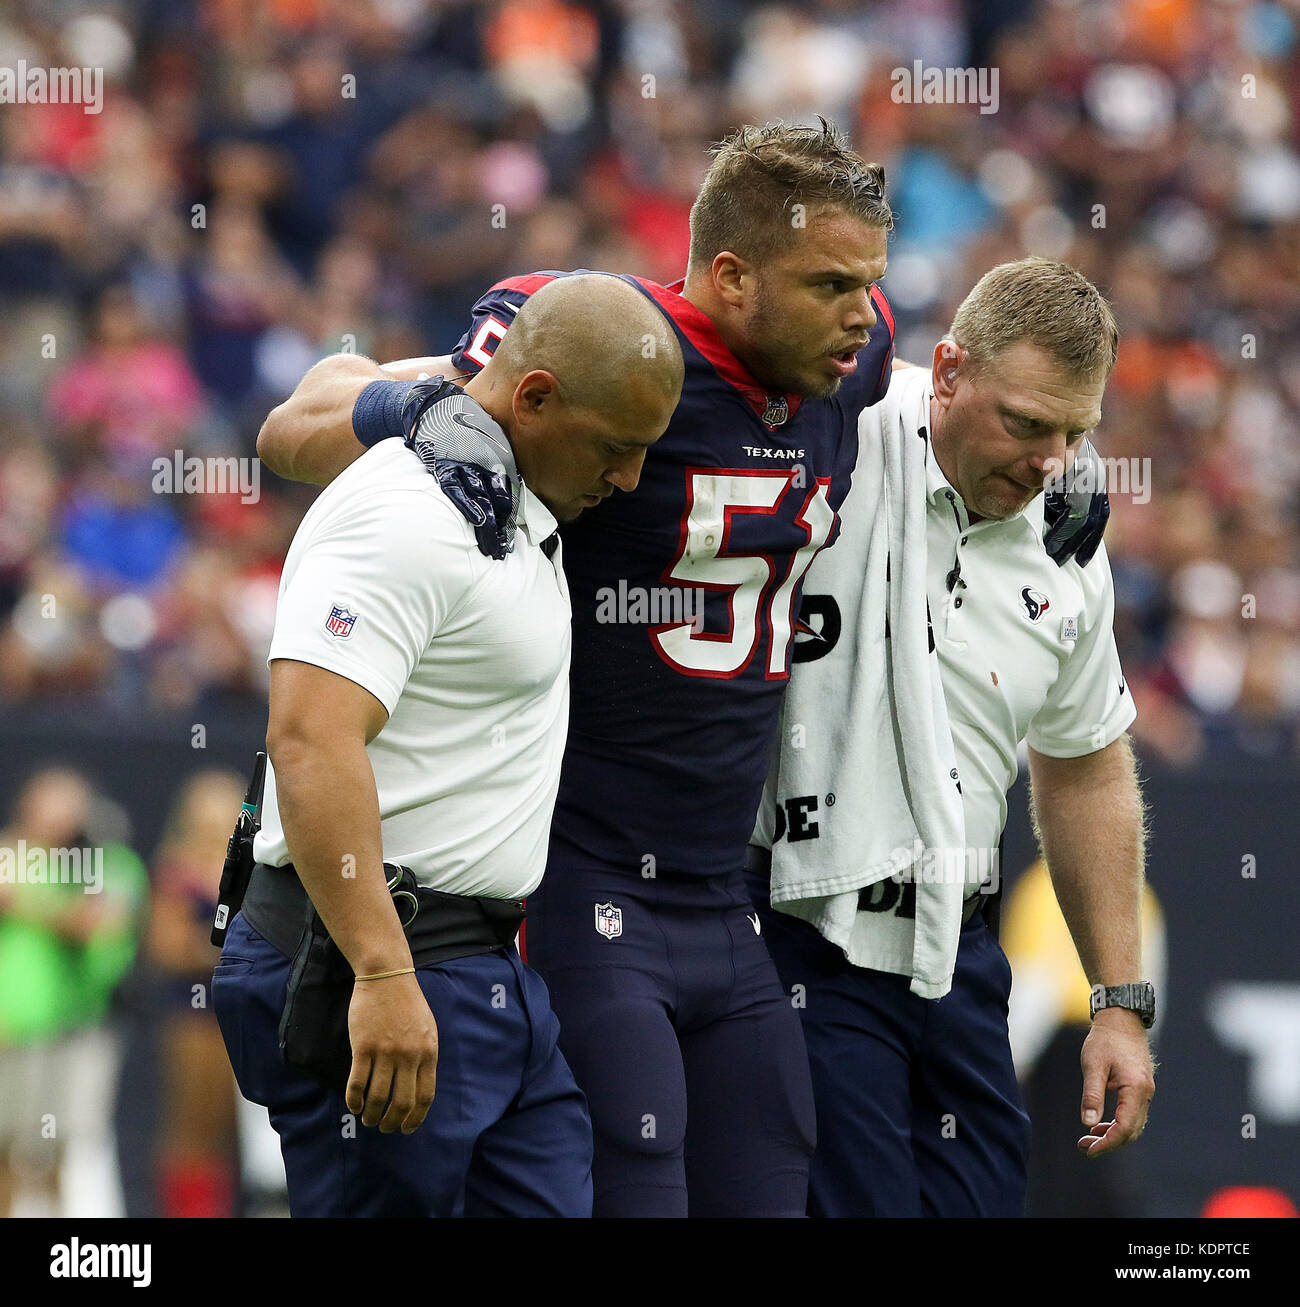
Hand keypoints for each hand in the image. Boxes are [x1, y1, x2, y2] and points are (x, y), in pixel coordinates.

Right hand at [345, 972, 438, 1133]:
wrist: (387, 975)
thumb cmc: (407, 1003)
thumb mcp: (427, 1028)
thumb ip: (425, 1056)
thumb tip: (419, 1087)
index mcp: (428, 1051)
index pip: (425, 1096)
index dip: (415, 1118)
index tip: (406, 1129)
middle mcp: (409, 1055)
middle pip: (402, 1103)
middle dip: (392, 1123)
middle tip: (384, 1128)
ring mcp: (386, 1051)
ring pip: (378, 1098)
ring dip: (371, 1115)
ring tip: (367, 1119)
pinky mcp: (364, 1047)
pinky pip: (357, 1083)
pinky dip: (354, 1101)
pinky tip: (353, 1106)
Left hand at [1076, 1008, 1154, 1157]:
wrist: (1121, 1019)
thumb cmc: (1105, 1040)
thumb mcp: (1093, 1065)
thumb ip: (1092, 1094)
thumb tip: (1088, 1123)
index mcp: (1136, 1089)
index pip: (1124, 1128)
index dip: (1107, 1143)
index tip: (1089, 1150)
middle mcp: (1145, 1094)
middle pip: (1131, 1131)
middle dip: (1108, 1143)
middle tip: (1083, 1146)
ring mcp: (1145, 1092)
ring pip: (1133, 1125)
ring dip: (1113, 1135)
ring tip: (1088, 1138)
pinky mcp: (1140, 1088)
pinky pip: (1132, 1114)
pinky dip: (1117, 1124)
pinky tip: (1099, 1124)